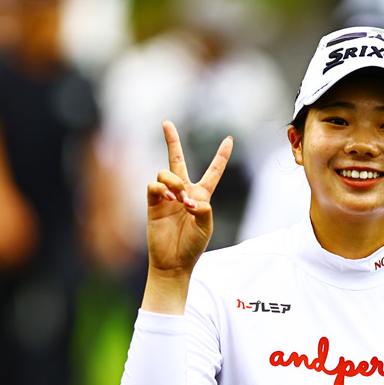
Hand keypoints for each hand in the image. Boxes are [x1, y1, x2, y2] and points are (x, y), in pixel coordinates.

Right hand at [145, 120, 232, 274]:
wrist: (173, 262)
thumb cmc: (192, 246)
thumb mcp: (205, 228)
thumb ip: (203, 211)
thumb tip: (191, 200)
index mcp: (201, 196)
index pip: (213, 171)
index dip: (221, 156)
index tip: (230, 139)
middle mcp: (183, 192)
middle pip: (178, 160)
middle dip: (171, 140)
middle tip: (165, 122)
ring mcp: (167, 196)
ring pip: (166, 172)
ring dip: (173, 182)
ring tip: (178, 199)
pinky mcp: (153, 203)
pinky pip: (154, 186)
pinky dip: (162, 188)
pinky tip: (169, 200)